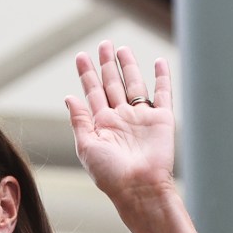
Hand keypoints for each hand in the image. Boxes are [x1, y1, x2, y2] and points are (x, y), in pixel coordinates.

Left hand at [65, 40, 175, 207]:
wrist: (139, 188)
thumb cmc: (110, 174)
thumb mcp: (87, 146)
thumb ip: (79, 120)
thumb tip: (69, 97)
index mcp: (101, 125)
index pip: (92, 93)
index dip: (87, 75)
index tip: (81, 57)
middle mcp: (121, 119)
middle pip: (112, 84)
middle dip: (107, 64)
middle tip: (103, 44)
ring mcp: (141, 118)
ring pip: (134, 84)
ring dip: (129, 66)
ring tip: (121, 49)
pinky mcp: (161, 120)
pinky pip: (163, 93)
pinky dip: (162, 77)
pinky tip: (159, 63)